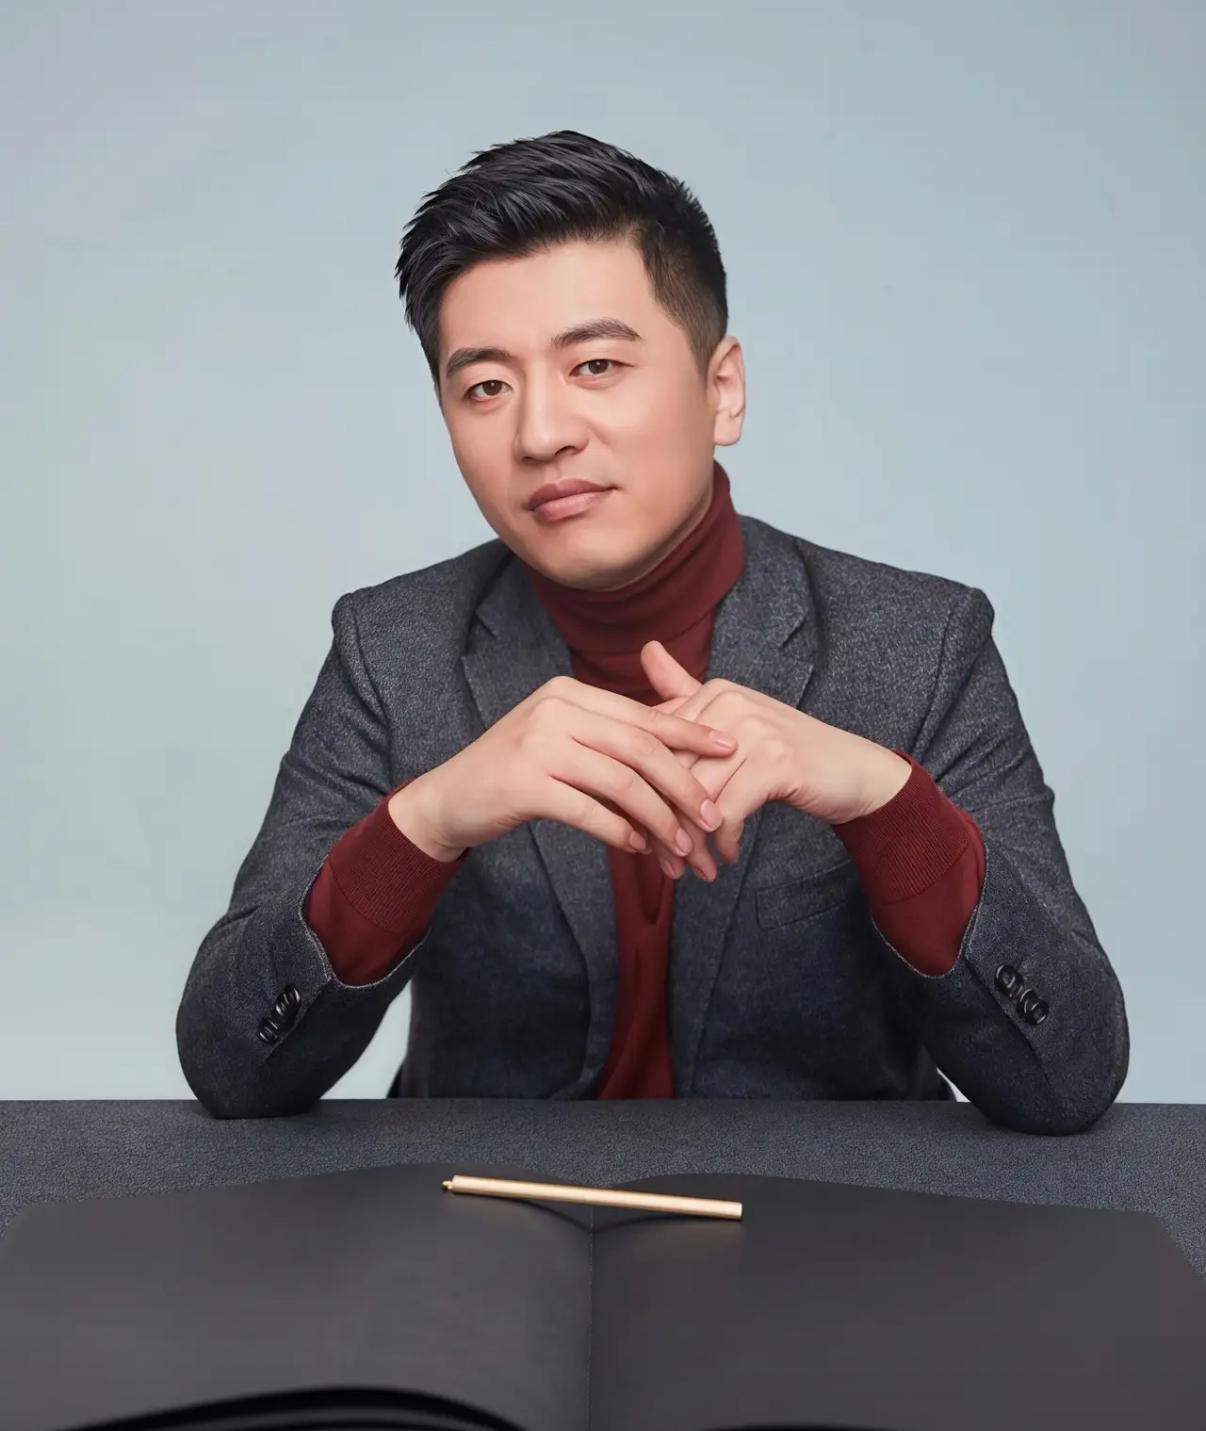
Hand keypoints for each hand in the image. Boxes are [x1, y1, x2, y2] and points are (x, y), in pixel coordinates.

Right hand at [391, 674, 736, 863]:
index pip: (642, 715)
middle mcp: (555, 709)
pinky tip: (639, 849)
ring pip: (620, 782)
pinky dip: (620, 832)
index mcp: (569, 692)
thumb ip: (610, 738)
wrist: (450, 798)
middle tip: (713, 816)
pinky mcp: (524, 783)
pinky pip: (589, 810)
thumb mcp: (562, 739)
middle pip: (639, 747)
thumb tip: (678, 748)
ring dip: (658, 818)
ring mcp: (537, 744)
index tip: (730, 749)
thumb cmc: (516, 772)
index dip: (690, 733)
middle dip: (684, 784)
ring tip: (682, 845)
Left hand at [629, 640, 911, 878]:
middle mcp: (731, 704)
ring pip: (697, 797)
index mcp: (713, 693)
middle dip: (663, 825)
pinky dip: (724, 841)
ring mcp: (754, 731)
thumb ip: (687, 690)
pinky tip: (726, 856)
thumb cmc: (784, 752)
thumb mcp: (733, 720)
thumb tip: (646, 648)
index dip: (643, 793)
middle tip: (664, 862)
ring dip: (692, 842)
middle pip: (672, 774)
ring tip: (692, 867)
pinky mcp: (775, 762)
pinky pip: (728, 812)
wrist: (852, 771)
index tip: (642, 830)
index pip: (656, 748)